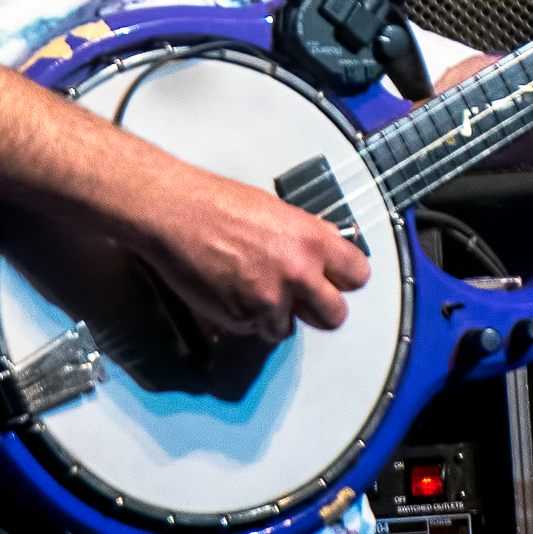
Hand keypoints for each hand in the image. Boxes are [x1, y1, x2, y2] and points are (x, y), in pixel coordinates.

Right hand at [135, 164, 371, 341]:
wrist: (175, 214)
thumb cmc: (220, 204)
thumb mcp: (278, 210)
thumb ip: (309, 233)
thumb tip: (331, 242)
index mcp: (313, 243)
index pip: (358, 275)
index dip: (345, 279)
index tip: (336, 280)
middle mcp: (298, 275)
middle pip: (334, 316)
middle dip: (320, 310)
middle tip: (303, 299)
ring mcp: (268, 301)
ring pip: (287, 328)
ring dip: (276, 316)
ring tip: (254, 289)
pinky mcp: (239, 319)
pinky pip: (253, 329)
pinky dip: (245, 318)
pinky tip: (231, 291)